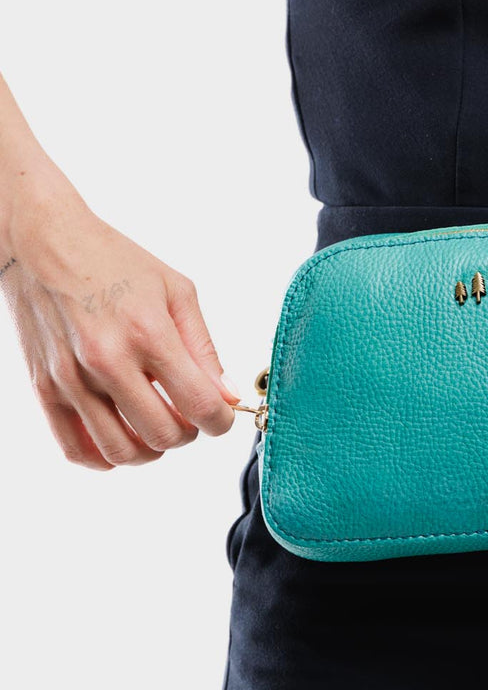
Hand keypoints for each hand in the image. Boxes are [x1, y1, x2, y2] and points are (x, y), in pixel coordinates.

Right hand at [2, 189, 238, 469]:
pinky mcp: (45, 389)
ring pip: (121, 452)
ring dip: (152, 450)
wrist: (45, 246)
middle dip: (190, 434)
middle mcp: (109, 361)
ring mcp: (72, 379)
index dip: (221, 421)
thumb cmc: (116, 262)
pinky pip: (76, 449)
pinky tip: (124, 437)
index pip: (199, 404)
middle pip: (163, 434)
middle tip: (191, 416)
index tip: (223, 417)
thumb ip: (204, 348)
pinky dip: (107, 457)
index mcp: (149, 332)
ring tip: (160, 426)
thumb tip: (226, 394)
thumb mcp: (177, 291)